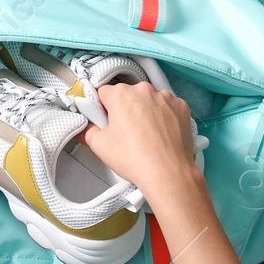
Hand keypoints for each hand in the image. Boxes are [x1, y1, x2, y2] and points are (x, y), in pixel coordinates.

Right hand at [80, 81, 200, 208]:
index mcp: (121, 94)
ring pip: (149, 100)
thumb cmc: (133, 158)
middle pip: (128, 95)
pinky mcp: (181, 107)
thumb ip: (86, 131)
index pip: (104, 93)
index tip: (106, 122)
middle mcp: (144, 90)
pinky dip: (164, 116)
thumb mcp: (99, 145)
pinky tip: (161, 134)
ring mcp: (165, 97)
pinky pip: (168, 107)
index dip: (102, 108)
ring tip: (146, 135)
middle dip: (125, 109)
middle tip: (125, 132)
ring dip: (145, 111)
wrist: (168, 173)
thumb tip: (82, 127)